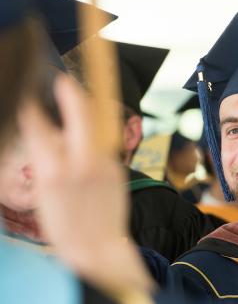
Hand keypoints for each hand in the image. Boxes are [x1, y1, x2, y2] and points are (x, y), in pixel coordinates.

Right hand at [18, 74, 152, 293]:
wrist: (99, 248)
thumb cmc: (64, 226)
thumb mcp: (44, 194)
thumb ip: (47, 159)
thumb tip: (50, 132)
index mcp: (53, 172)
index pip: (38, 125)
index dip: (30, 105)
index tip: (28, 93)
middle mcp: (81, 163)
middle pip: (80, 112)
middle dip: (71, 90)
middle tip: (63, 81)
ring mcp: (103, 163)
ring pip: (96, 125)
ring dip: (85, 110)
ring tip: (74, 103)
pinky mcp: (117, 167)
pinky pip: (103, 143)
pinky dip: (93, 135)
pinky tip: (85, 140)